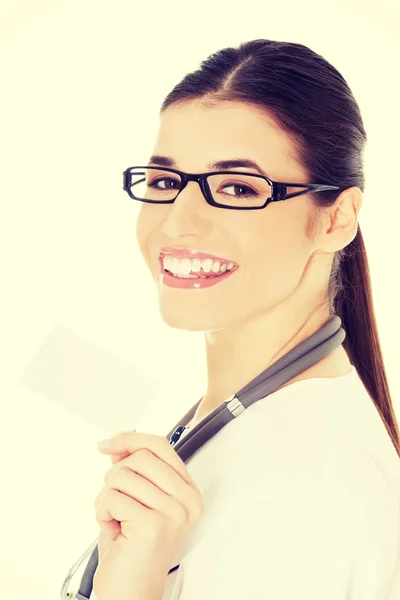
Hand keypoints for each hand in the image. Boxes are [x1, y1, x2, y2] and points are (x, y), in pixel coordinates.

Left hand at [92, 430, 203, 599]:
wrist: (131, 594)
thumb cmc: (132, 551)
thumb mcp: (138, 502)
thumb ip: (136, 472)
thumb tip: (120, 445)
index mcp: (188, 492)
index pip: (161, 446)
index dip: (130, 439)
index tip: (107, 444)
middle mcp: (188, 501)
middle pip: (141, 457)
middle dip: (115, 476)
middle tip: (113, 502)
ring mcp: (174, 512)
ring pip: (123, 475)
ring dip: (106, 497)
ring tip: (114, 520)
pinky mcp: (153, 524)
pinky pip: (113, 497)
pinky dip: (102, 512)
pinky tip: (112, 530)